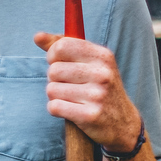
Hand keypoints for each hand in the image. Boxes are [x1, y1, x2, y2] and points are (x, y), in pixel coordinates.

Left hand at [35, 32, 141, 152]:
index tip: (59, 63)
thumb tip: (37, 36)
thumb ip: (63, 46)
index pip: (62, 46)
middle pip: (53, 70)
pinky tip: (70, 110)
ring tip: (72, 99)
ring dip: (56, 96)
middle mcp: (102, 73)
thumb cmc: (100, 88)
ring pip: (51, 89)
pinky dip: (57, 109)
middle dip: (54, 80)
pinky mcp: (90, 116)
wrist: (123, 123)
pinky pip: (54, 107)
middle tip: (69, 86)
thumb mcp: (90, 63)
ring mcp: (97, 95)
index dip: (53, 56)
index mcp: (103, 56)